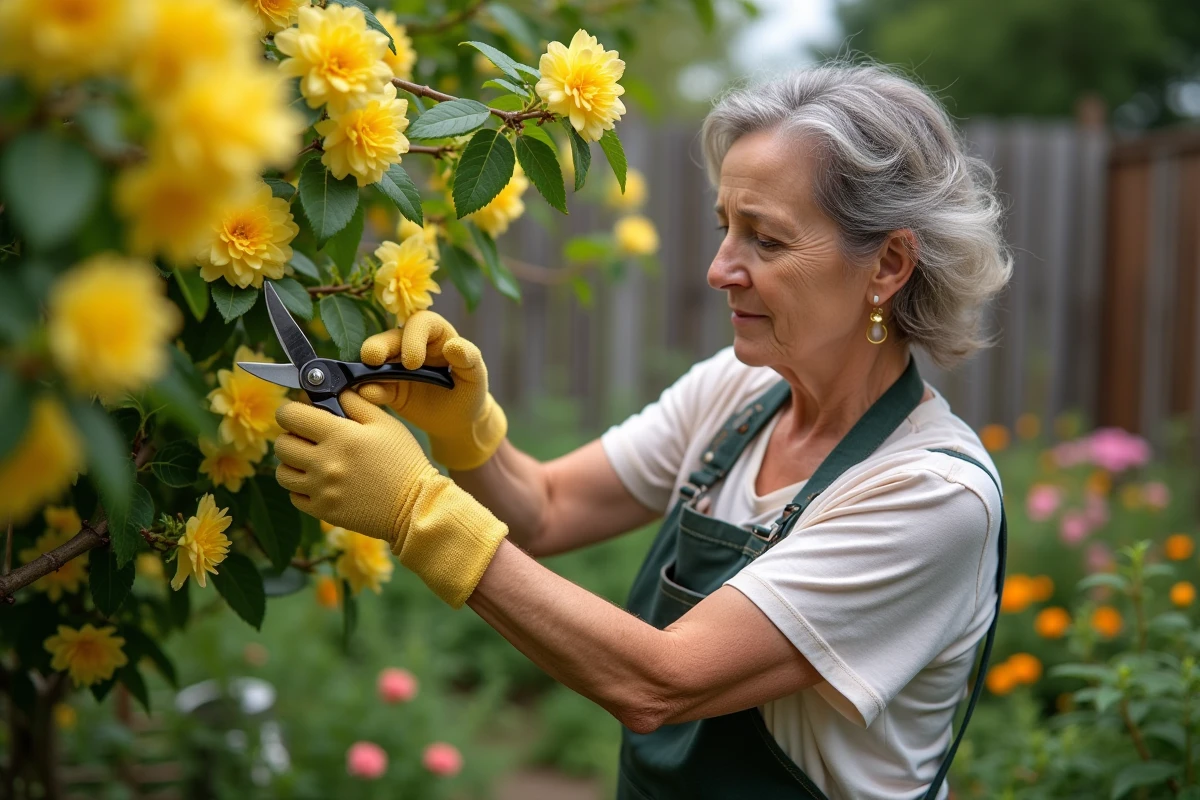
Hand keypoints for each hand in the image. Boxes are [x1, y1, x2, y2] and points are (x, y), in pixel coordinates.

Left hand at [274, 390, 507, 606]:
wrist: (415, 505)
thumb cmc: (404, 460)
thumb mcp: (386, 423)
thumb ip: (356, 402)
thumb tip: (329, 391)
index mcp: (340, 435)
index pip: (290, 415)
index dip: (292, 410)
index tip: (301, 413)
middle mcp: (325, 462)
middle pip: (282, 444)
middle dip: (292, 436)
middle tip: (309, 438)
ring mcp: (321, 489)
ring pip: (282, 472)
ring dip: (293, 464)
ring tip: (312, 462)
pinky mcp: (323, 511)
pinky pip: (294, 496)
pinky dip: (301, 488)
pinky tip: (319, 482)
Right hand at [358, 310, 505, 470]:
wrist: (458, 421)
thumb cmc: (470, 392)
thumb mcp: (476, 376)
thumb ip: (469, 359)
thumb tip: (453, 346)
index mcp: (436, 334)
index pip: (420, 323)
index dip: (413, 337)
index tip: (413, 362)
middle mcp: (412, 345)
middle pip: (390, 338)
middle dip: (379, 346)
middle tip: (373, 360)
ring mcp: (396, 366)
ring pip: (376, 360)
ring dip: (367, 368)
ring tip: (364, 381)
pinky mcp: (387, 388)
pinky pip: (373, 386)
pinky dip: (368, 390)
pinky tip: (369, 396)